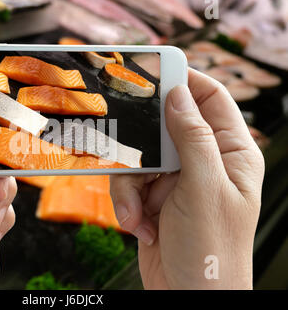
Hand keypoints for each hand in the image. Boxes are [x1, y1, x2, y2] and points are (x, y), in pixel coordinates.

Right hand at [110, 68, 263, 288]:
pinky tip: (139, 227)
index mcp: (230, 154)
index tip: (155, 71)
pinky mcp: (152, 198)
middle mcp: (202, 162)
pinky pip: (128, 183)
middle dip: (144, 143)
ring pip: (138, 157)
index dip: (185, 82)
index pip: (210, 100)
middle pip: (164, 127)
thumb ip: (192, 138)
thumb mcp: (204, 188)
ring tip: (138, 214)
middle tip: (131, 149)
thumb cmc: (212, 250)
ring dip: (130, 187)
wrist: (188, 296)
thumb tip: (179, 94)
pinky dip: (126, 205)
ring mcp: (175, 180)